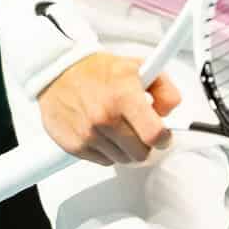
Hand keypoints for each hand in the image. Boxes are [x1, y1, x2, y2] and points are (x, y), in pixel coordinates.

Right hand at [37, 52, 181, 164]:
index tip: (164, 135)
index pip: (153, 134)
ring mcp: (89, 134)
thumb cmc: (97, 70)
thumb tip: (169, 110)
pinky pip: (103, 161)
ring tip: (119, 126)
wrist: (58, 72)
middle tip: (140, 129)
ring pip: (123, 159)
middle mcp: (105, 117)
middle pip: (140, 153)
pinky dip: (107, 151)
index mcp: (124, 96)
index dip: (164, 138)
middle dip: (144, 143)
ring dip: (125, 147)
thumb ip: (163, 87)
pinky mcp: (75, 146)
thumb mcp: (138, 67)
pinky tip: (103, 132)